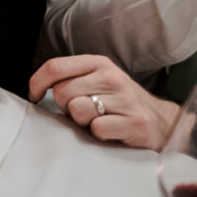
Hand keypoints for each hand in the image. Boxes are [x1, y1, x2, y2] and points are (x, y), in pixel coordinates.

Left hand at [29, 54, 177, 149]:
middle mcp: (111, 77)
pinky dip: (98, 134)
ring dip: (81, 120)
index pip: (55, 67)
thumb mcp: (97, 81)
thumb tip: (38, 89)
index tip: (35, 95)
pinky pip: (97, 129)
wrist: (162, 121)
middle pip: (62, 92)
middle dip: (65, 106)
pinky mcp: (134, 122)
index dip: (37, 83)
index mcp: (98, 63)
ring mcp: (124, 99)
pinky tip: (110, 130)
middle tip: (81, 111)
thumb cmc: (121, 102)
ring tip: (97, 119)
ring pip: (77, 109)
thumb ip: (71, 79)